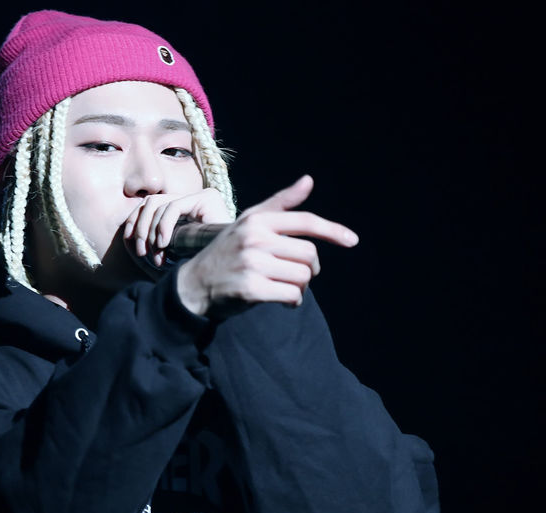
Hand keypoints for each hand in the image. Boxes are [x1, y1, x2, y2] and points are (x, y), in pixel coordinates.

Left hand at [123, 188, 235, 267]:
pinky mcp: (207, 198)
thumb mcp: (169, 256)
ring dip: (151, 231)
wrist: (228, 273)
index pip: (150, 205)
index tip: (131, 243)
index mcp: (182, 211)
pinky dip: (163, 226)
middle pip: (151, 202)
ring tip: (156, 254)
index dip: (136, 221)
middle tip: (142, 252)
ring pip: (158, 204)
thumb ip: (149, 244)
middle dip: (140, 227)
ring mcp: (200, 196)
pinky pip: (173, 208)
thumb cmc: (199, 269)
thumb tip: (126, 234)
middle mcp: (191, 200)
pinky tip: (164, 244)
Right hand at [176, 175, 358, 317]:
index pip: (305, 222)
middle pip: (309, 254)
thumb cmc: (226, 253)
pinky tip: (283, 301)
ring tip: (286, 288)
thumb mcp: (249, 223)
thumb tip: (309, 180)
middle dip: (309, 268)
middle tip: (295, 274)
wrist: (193, 285)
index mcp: (257, 220)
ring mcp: (252, 264)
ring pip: (303, 276)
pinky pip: (292, 295)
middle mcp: (254, 239)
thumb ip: (280, 204)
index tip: (352, 241)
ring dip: (301, 286)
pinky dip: (293, 301)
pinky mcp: (251, 289)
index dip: (332, 230)